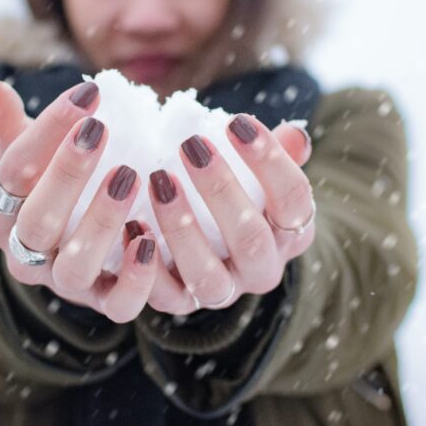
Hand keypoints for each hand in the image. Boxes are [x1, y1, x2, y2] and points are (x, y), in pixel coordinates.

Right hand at [0, 79, 160, 322]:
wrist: (77, 246)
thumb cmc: (54, 185)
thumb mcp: (30, 156)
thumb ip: (11, 126)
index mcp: (1, 215)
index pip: (12, 174)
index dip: (45, 133)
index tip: (86, 94)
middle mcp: (27, 256)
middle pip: (35, 222)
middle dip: (67, 173)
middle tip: (99, 130)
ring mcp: (67, 284)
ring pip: (75, 265)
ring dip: (101, 221)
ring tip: (129, 176)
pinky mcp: (107, 303)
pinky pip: (118, 304)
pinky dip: (135, 277)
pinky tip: (152, 241)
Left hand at [142, 114, 314, 314]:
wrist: (215, 246)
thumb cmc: (241, 192)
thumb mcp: (264, 174)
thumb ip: (280, 152)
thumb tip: (294, 134)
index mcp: (292, 232)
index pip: (293, 199)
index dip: (270, 161)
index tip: (237, 122)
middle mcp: (262, 269)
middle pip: (251, 239)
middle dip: (220, 190)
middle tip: (191, 146)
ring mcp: (224, 291)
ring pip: (208, 276)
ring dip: (181, 229)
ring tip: (158, 181)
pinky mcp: (181, 304)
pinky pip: (165, 296)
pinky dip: (146, 266)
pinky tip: (131, 225)